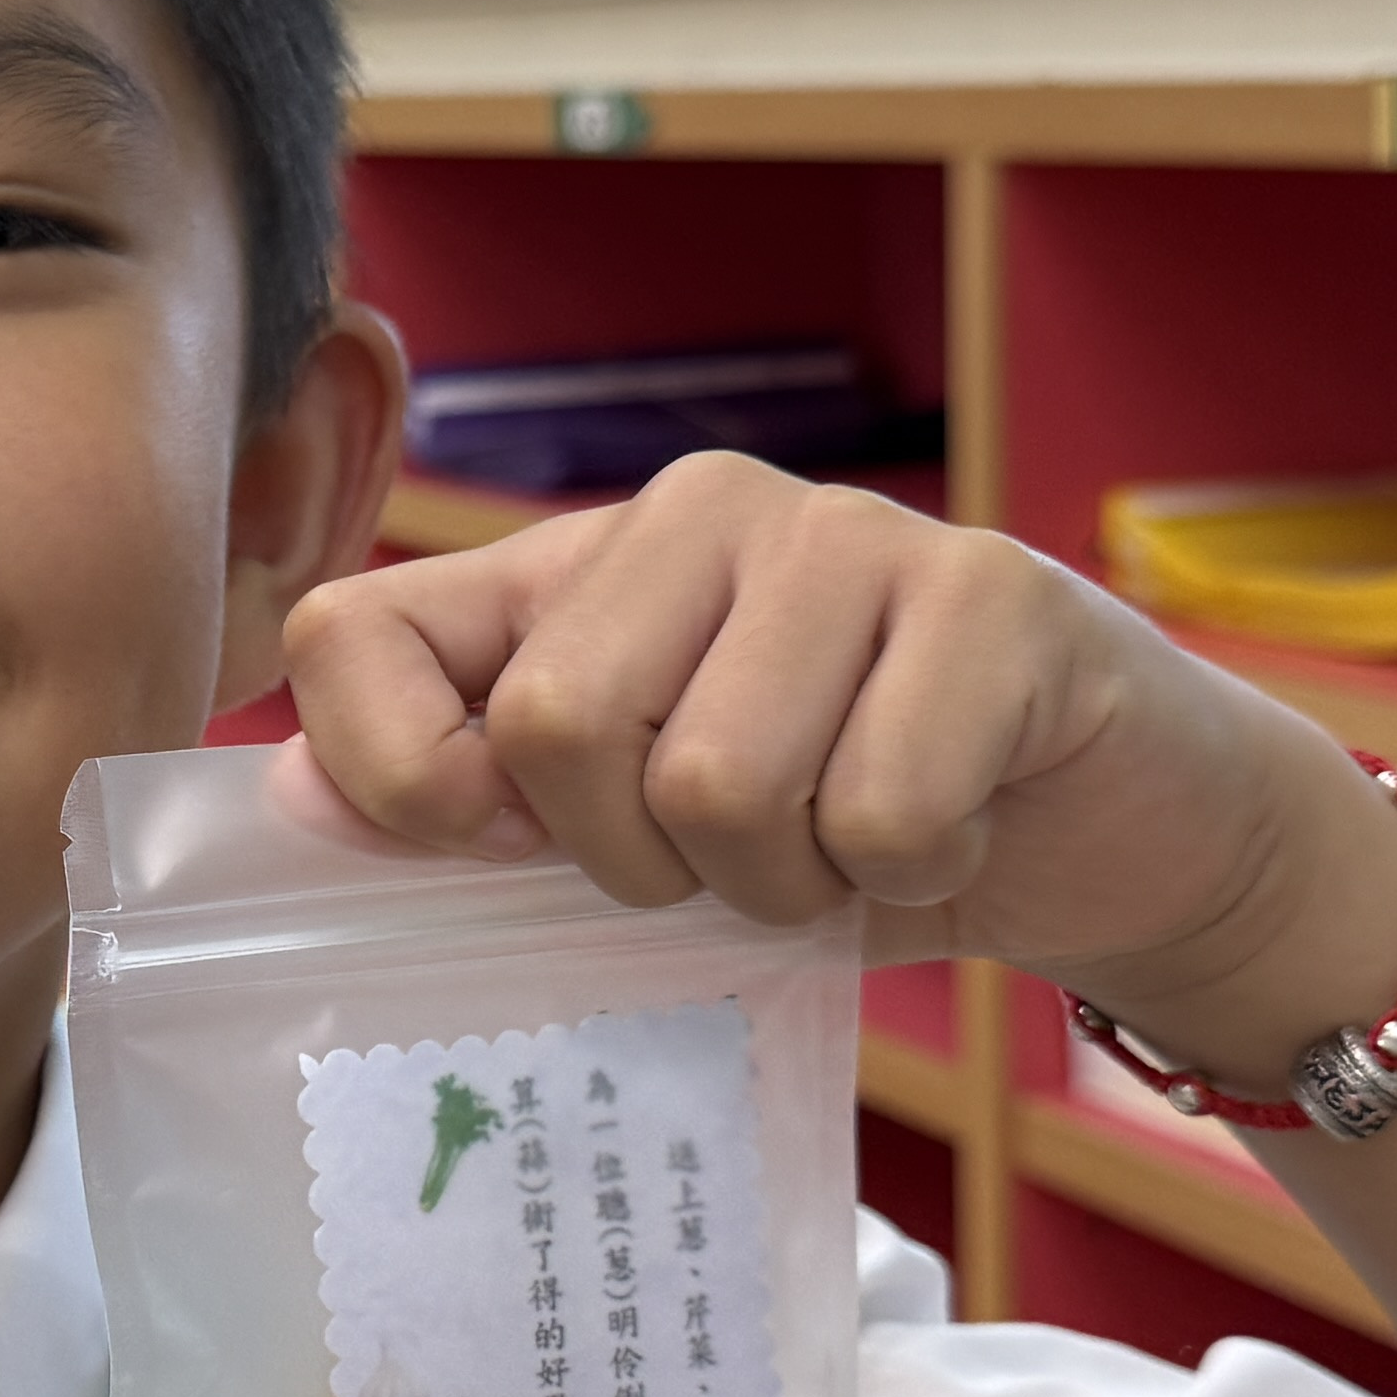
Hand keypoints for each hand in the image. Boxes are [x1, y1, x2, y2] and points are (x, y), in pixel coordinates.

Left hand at [279, 455, 1396, 1086]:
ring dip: (794, 885)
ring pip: (721, 785)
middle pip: (555, 729)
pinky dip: (915, 875)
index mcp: (574, 567)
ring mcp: (845, 533)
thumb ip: (471, 810)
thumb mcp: (639, 840)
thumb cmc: (851, 835)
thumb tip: (285, 806)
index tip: (491, 852)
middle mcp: (695, 512)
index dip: (396, 777)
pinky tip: (955, 827)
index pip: (361, 631)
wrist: (1111, 831)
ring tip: (850, 851)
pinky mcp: (989, 590)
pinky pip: (878, 809)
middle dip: (647, 866)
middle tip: (738, 869)